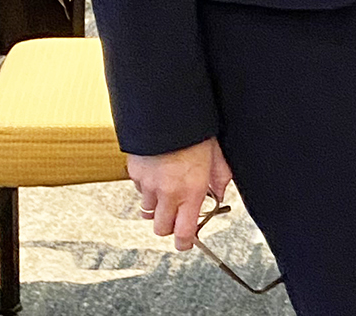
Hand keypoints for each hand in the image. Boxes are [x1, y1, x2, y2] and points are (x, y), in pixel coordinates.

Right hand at [127, 137, 233, 251]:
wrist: (167, 113)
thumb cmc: (195, 131)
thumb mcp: (217, 154)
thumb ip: (220, 177)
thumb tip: (221, 193)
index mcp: (192, 190)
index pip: (185, 232)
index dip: (185, 242)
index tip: (187, 243)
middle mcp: (168, 192)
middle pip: (161, 228)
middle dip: (168, 226)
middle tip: (177, 215)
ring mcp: (148, 185)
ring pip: (147, 211)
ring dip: (156, 207)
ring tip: (167, 190)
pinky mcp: (134, 174)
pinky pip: (139, 190)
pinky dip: (147, 187)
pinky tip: (157, 172)